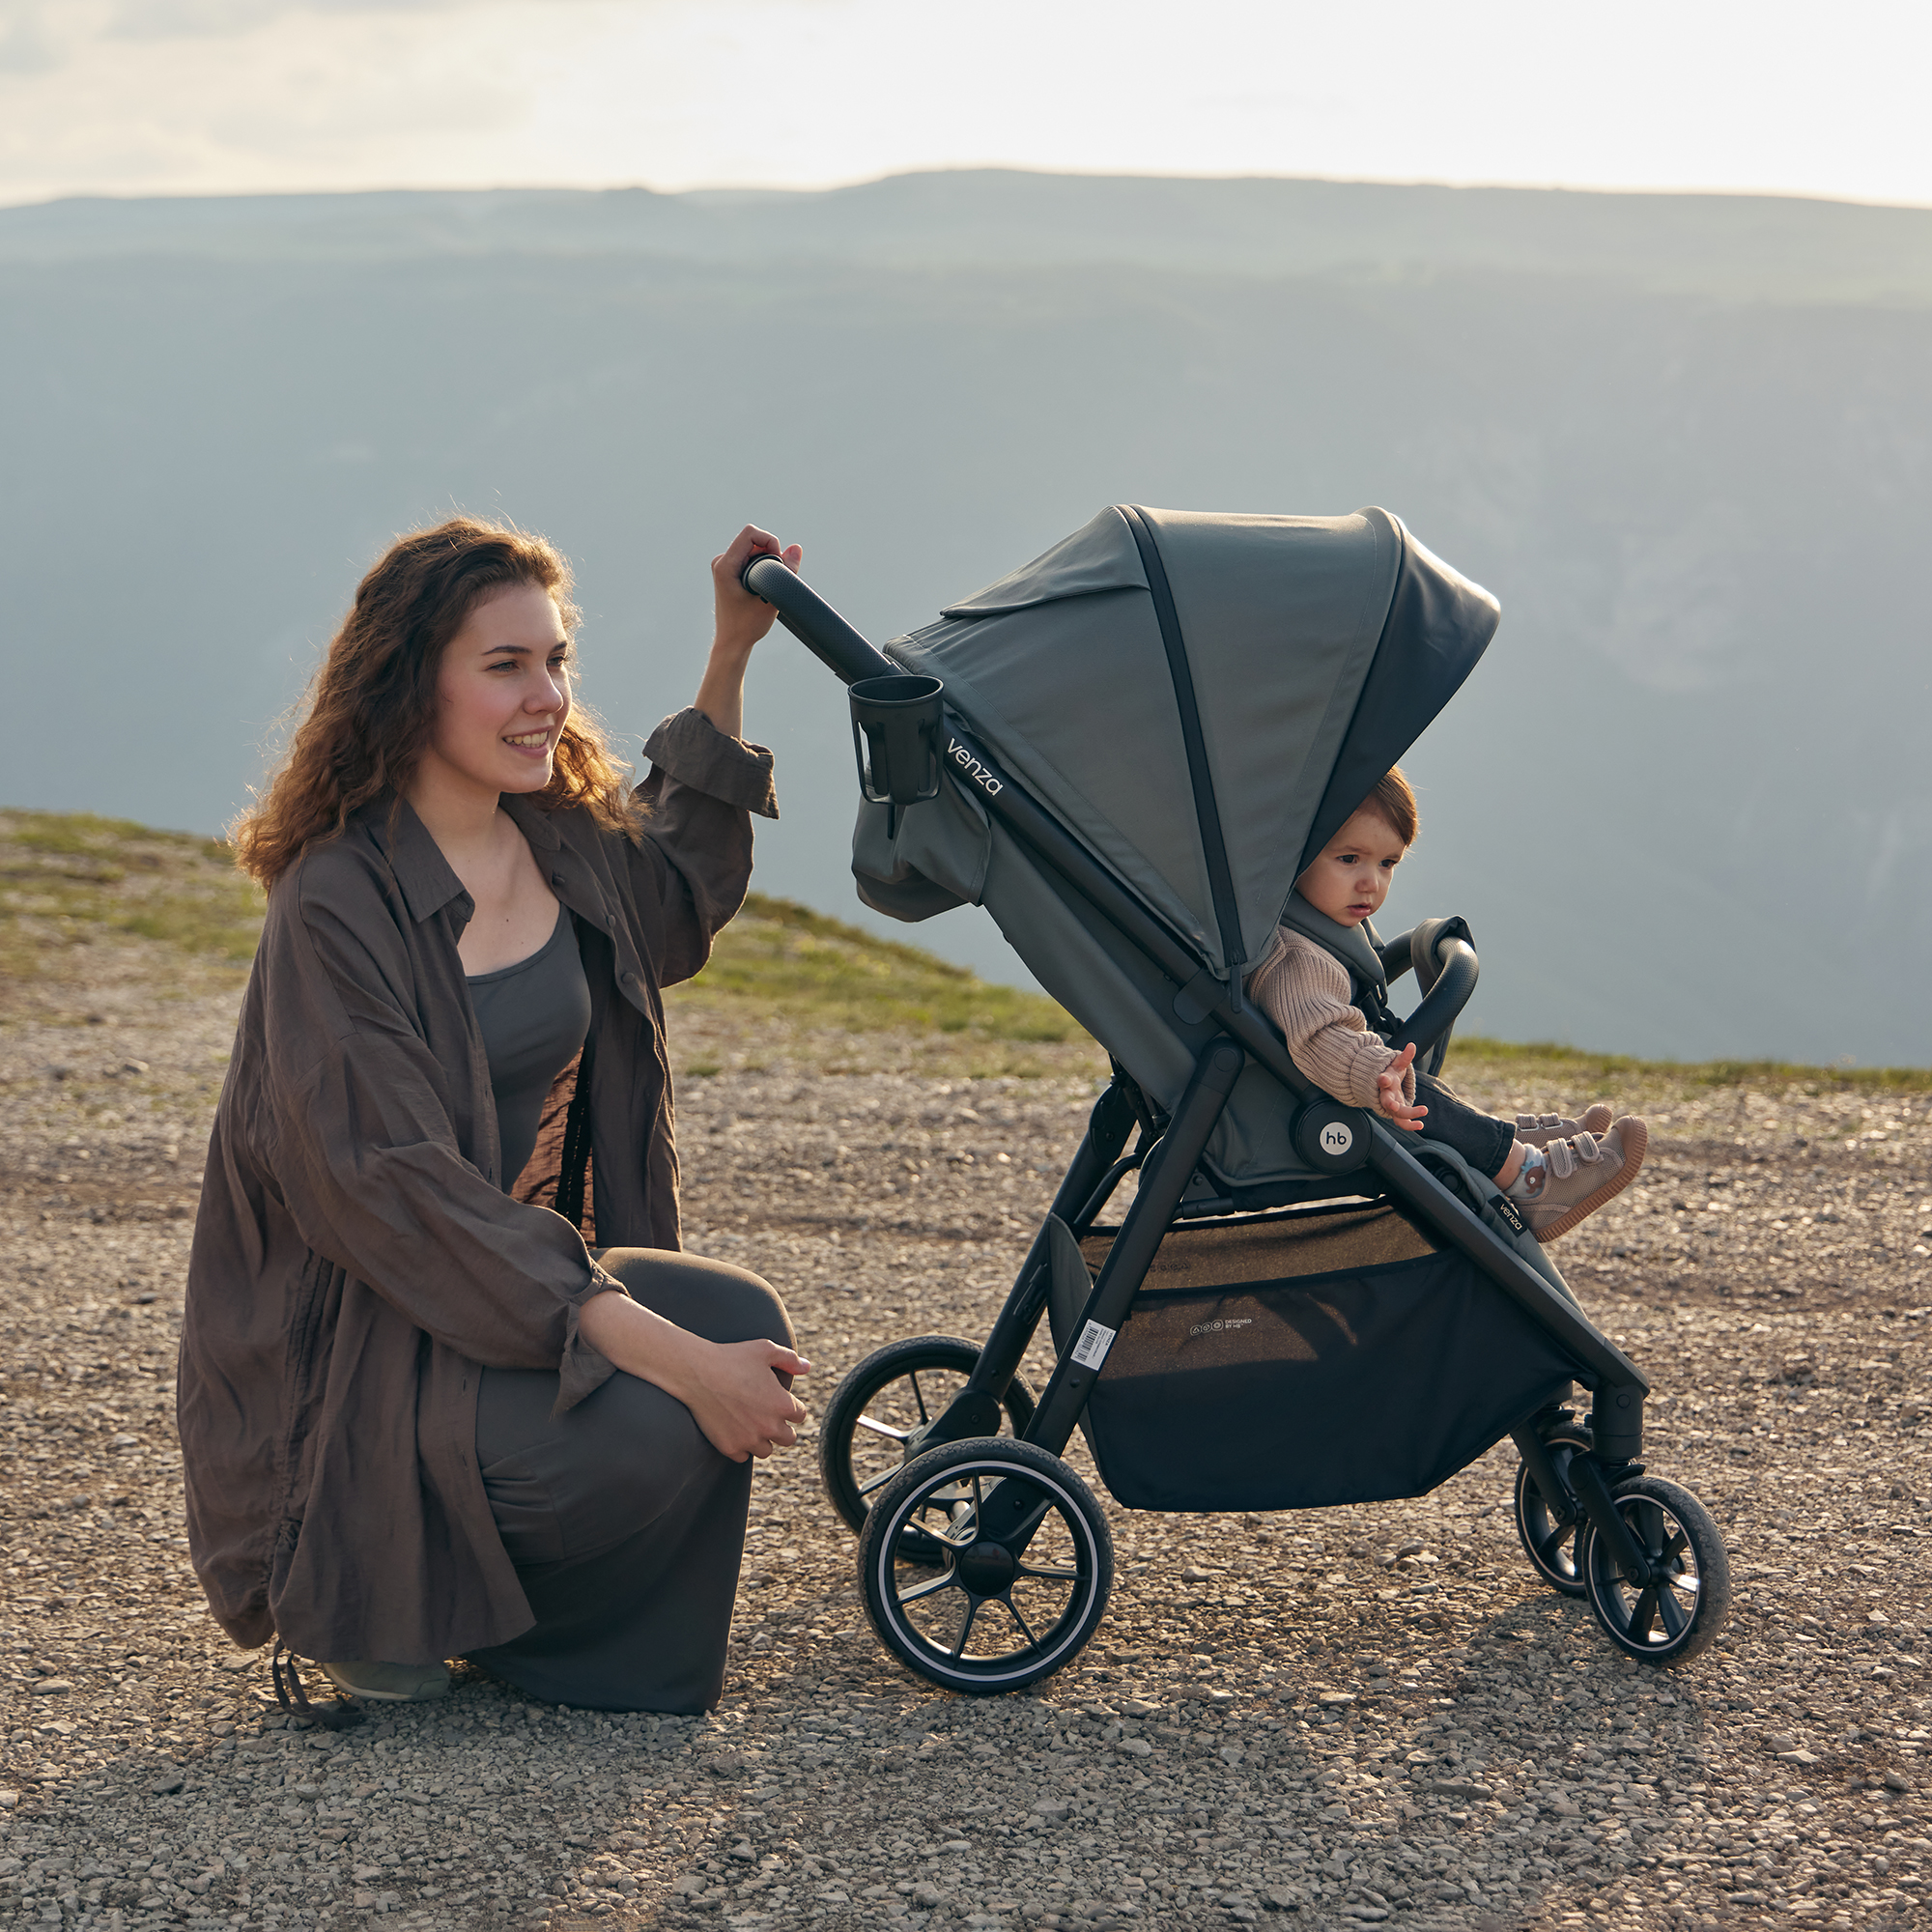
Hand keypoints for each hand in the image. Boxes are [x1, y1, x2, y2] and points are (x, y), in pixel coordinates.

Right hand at [577, 1290, 812, 1461]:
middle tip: (768, 1416)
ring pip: (766, 1451)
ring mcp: (749, 1439)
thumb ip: (790, 1359)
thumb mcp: (765, 1350)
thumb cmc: (732, 1357)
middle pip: (788, 1439)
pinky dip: (741, 1447)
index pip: (800, 1415)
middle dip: (781, 1428)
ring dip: (762, 1440)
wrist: (697, 1372)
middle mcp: (769, 1426)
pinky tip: (735, 1431)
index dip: (791, 1407)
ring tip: (752, 1426)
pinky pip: (743, 1457)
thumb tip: (807, 1368)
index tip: (780, 1401)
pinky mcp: (729, 1447)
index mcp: (783, 1405)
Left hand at [711, 524, 802, 657]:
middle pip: (753, 540)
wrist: (732, 642)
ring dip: (767, 561)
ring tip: (768, 584)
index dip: (770, 541)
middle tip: (775, 578)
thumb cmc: (748, 625)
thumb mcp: (773, 598)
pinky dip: (762, 565)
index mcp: (725, 565)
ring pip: (753, 548)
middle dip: (770, 553)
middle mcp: (721, 561)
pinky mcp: (729, 571)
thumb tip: (796, 547)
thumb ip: (787, 571)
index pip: (750, 533)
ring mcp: (724, 565)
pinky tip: (763, 585)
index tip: (779, 562)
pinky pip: (750, 556)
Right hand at [1377, 1042, 1427, 1131]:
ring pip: (1395, 1115)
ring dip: (1406, 1120)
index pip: (1382, 1080)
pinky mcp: (1396, 1113)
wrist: (1383, 1086)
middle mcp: (1386, 1095)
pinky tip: (1420, 1125)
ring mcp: (1390, 1106)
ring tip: (1420, 1123)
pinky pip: (1401, 1122)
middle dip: (1391, 1105)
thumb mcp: (1397, 1064)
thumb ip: (1405, 1057)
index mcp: (1386, 1081)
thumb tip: (1412, 1045)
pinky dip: (1410, 1125)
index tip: (1383, 1080)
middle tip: (1397, 1107)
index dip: (1382, 1080)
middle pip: (1387, 1101)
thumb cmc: (1391, 1074)